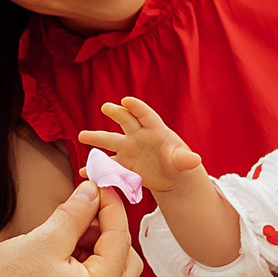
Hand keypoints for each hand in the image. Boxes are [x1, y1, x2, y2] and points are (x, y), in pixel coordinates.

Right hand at [0, 181, 144, 276]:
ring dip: (98, 248)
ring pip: (111, 275)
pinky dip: (87, 266)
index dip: (112, 208)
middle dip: (110, 232)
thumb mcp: (44, 240)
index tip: (101, 186)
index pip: (120, 241)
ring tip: (68, 230)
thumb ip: (75, 214)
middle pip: (127, 262)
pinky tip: (62, 251)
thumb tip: (92, 192)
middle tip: (88, 210)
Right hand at [79, 96, 205, 198]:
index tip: (126, 100)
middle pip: (125, 121)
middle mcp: (138, 135)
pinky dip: (96, 169)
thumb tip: (195, 160)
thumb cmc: (177, 162)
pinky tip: (84, 172)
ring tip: (83, 136)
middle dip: (116, 113)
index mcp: (154, 130)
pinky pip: (108, 165)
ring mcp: (128, 149)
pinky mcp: (123, 164)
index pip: (145, 115)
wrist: (170, 176)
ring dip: (96, 138)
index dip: (136, 107)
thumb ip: (185, 159)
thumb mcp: (182, 162)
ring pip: (110, 141)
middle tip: (106, 107)